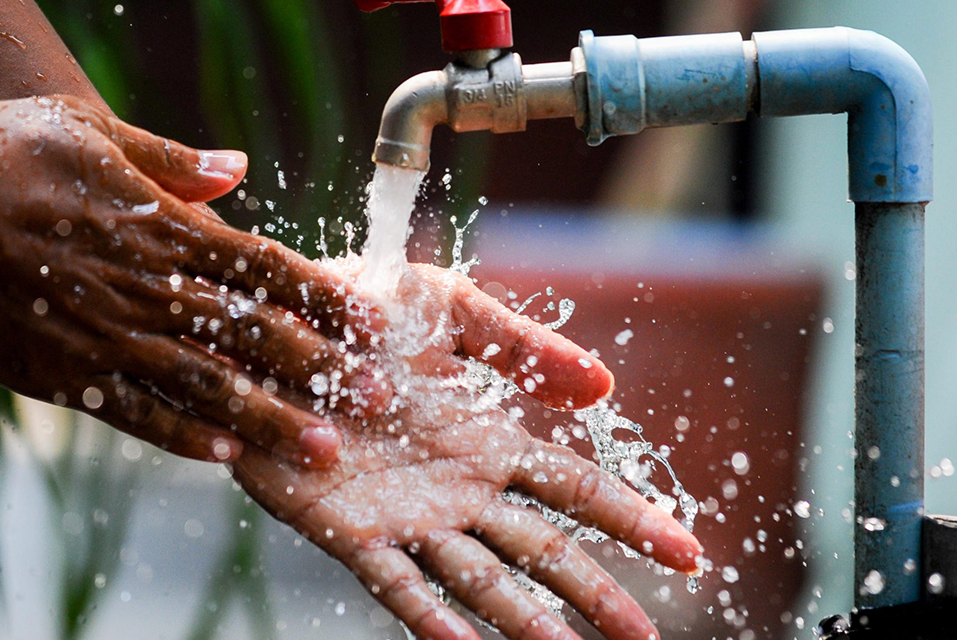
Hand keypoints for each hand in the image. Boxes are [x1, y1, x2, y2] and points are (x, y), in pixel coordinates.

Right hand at [0, 95, 391, 467]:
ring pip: (208, 387)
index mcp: (166, 228)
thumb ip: (173, 159)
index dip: (325, 296)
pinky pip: (136, 414)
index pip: (266, 268)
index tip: (373, 323)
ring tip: (323, 451)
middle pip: (254, 336)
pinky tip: (227, 458)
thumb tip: (238, 167)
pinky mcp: (66, 375)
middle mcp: (151, 288)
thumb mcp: (93, 132)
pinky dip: (183, 436)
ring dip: (271, 420)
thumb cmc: (4, 153)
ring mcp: (110, 337)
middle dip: (323, 370)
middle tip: (380, 401)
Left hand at [233, 265, 700, 639]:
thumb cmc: (357, 311)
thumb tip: (605, 387)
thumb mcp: (448, 310)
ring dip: (525, 622)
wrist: (267, 324)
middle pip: (544, 550)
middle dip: (597, 595)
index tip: (690, 555)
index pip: (576, 489)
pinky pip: (397, 585)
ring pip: (482, 581)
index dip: (633, 520)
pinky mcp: (349, 531)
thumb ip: (521, 347)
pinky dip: (431, 620)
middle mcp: (458, 490)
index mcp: (487, 440)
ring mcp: (408, 516)